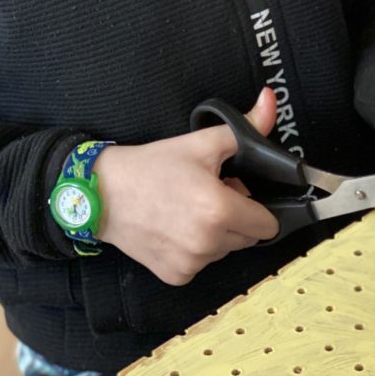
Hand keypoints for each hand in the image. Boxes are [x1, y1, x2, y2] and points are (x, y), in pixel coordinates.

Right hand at [94, 88, 279, 284]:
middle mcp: (207, 244)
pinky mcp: (175, 276)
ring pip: (225, 250)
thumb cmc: (153, 166)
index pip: (268, 225)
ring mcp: (190, 264)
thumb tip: (270, 100)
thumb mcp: (201, 142)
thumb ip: (245, 127)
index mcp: (219, 211)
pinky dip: (197, 249)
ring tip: (190, 208)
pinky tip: (176, 227)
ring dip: (218, 234)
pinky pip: (202, 263)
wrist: (104, 193)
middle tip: (209, 194)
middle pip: (248, 237)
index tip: (236, 190)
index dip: (257, 205)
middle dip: (238, 217)